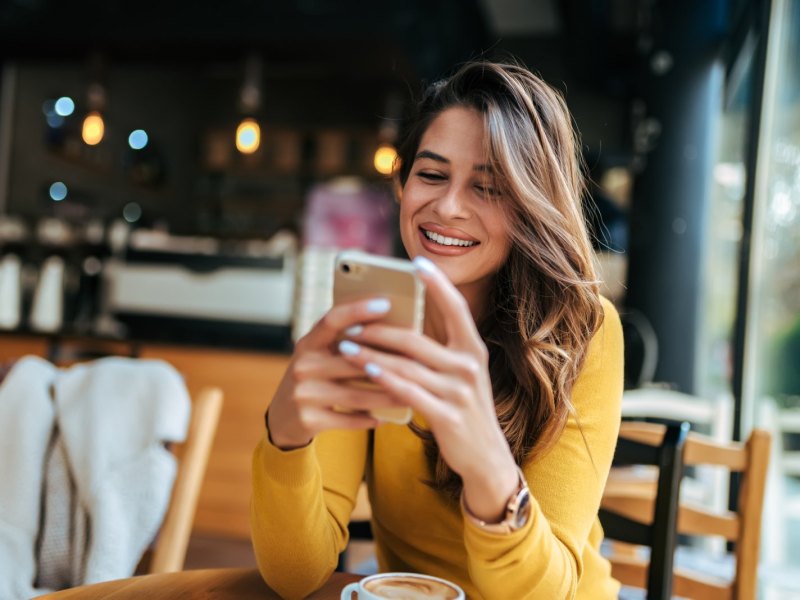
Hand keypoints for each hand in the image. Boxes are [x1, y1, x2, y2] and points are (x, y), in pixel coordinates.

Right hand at [267, 297, 406, 449]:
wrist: (283, 418)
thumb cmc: (315, 378)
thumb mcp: (321, 356)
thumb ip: (345, 343)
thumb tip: (393, 327)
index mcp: (308, 343)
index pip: (332, 319)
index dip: (357, 309)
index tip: (385, 303)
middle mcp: (302, 365)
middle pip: (352, 361)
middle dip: (387, 364)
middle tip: (418, 362)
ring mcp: (303, 394)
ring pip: (356, 394)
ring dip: (387, 396)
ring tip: (411, 394)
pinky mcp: (308, 420)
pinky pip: (349, 419)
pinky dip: (370, 419)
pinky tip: (386, 418)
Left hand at [338, 257, 518, 520]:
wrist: (486, 457)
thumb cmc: (465, 407)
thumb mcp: (461, 373)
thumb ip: (441, 346)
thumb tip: (409, 317)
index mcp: (473, 349)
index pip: (456, 308)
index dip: (437, 284)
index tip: (417, 262)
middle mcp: (469, 366)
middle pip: (417, 339)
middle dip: (380, 328)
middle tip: (351, 320)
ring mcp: (459, 392)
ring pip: (407, 366)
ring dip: (372, 354)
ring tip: (346, 345)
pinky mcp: (447, 415)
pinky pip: (408, 392)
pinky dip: (384, 380)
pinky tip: (365, 371)